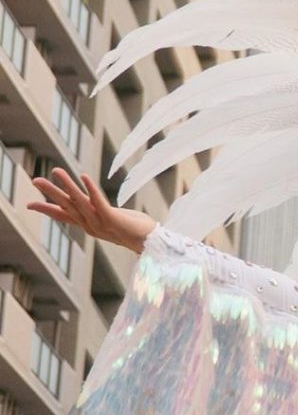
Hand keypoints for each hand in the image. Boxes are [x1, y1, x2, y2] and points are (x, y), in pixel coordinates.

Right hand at [28, 168, 157, 254]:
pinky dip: (91, 190)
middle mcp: (92, 226)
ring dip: (68, 186)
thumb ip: (99, 212)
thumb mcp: (111, 219)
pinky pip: (99, 203)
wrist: (153, 243)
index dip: (47, 210)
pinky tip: (84, 177)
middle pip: (68, 207)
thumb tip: (91, 205)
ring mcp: (102, 223)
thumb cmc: (134, 229)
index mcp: (89, 225)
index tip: (28, 205)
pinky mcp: (114, 219)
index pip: (64, 216)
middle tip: (34, 180)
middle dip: (51, 193)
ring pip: (80, 203)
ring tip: (57, 171)